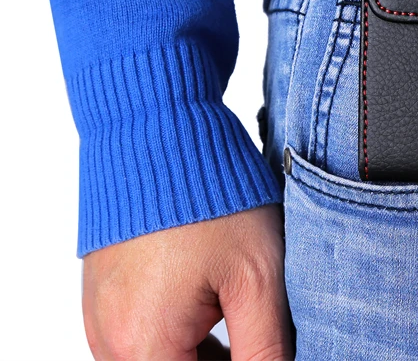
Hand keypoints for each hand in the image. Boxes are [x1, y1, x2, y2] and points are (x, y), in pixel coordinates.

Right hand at [82, 205, 291, 360]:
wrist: (155, 129)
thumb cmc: (206, 196)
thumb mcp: (257, 276)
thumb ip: (266, 348)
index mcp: (146, 346)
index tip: (263, 347)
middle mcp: (111, 342)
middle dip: (224, 359)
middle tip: (257, 329)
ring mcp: (101, 318)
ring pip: (161, 359)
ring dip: (202, 353)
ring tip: (238, 311)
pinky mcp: (103, 295)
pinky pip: (141, 336)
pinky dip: (178, 333)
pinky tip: (213, 304)